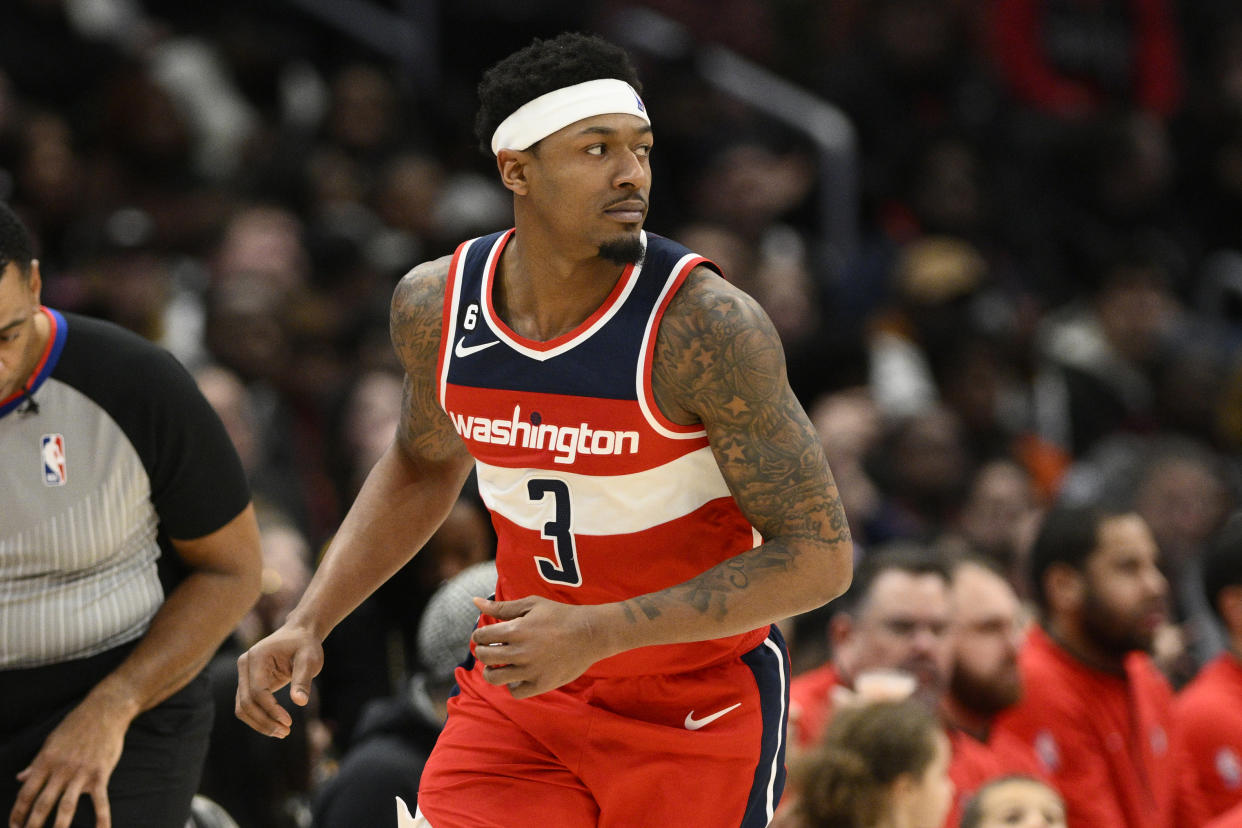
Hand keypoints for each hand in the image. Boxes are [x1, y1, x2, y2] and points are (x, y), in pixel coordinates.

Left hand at [9, 690, 132, 827]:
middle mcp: (61, 769)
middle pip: (43, 803)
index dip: (18, 813)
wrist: (105, 710)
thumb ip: (36, 763)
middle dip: (32, 825)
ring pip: (66, 806)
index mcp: (45, 761)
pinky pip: (100, 801)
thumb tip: (20, 778)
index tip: (14, 826)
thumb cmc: (76, 725)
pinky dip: (101, 818)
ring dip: (58, 826)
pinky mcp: (100, 774)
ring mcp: (81, 773)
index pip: (26, 793)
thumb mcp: (51, 741)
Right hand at [235, 624, 322, 737]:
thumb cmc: (305, 645)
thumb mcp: (310, 659)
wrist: (299, 634)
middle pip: (245, 703)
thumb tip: (300, 702)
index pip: (257, 691)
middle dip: (264, 721)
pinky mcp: (248, 683)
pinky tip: (276, 725)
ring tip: (282, 733)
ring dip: (260, 723)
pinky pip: (248, 705)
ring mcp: (244, 675)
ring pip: (242, 707)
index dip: (271, 710)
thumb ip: (303, 679)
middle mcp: (245, 665)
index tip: (289, 722)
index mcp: (257, 657)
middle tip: (285, 732)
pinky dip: (260, 718)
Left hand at [470, 596, 610, 698]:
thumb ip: (502, 607)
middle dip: (483, 651)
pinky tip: (517, 675)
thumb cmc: (560, 615)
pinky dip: (512, 684)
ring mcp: (531, 670)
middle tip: (490, 649)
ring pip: (495, 677)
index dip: (479, 636)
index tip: (485, 636)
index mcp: (516, 630)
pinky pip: (515, 691)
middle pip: (485, 656)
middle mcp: (520, 652)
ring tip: (498, 665)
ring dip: (491, 671)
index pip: (481, 637)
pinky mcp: (541, 684)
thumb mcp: (531, 604)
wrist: (590, 633)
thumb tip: (475, 602)